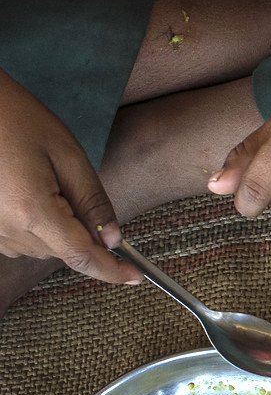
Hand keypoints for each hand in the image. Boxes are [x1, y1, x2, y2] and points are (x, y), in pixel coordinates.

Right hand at [0, 69, 137, 283]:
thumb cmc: (14, 119)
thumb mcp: (66, 154)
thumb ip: (93, 200)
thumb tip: (113, 238)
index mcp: (32, 211)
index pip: (82, 257)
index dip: (112, 271)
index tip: (134, 275)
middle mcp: (7, 229)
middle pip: (64, 252)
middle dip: (84, 234)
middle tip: (73, 188)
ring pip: (43, 248)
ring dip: (58, 228)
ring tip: (42, 180)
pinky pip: (21, 240)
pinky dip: (37, 226)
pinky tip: (30, 191)